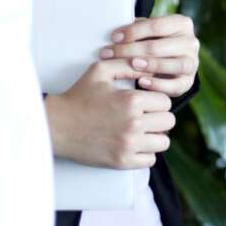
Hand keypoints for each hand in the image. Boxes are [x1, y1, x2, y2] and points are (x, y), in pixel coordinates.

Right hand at [45, 58, 174, 168]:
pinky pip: (150, 160)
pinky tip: (134, 144)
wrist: (56, 124)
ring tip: (141, 131)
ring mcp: (128, 145)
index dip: (157, 100)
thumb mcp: (100, 70)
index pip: (166, 102)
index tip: (146, 102)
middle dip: (159, 117)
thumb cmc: (78, 96)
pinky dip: (145, 153)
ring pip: (163, 142)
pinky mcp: (122, 162)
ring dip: (155, 136)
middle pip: (168, 122)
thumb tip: (151, 67)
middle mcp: (134, 124)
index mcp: (132, 101)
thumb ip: (127, 64)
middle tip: (145, 116)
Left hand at [101, 14, 199, 97]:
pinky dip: (158, 85)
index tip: (113, 37)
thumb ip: (136, 30)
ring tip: (131, 65)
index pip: (157, 25)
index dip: (133, 31)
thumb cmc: (152, 43)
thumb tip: (117, 35)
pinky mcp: (188, 82)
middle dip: (131, 50)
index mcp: (182, 24)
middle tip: (110, 54)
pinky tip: (141, 82)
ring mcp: (192, 63)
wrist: (166, 65)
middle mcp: (191, 43)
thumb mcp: (146, 32)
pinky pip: (175, 85)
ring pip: (173, 64)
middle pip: (159, 46)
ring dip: (150, 65)